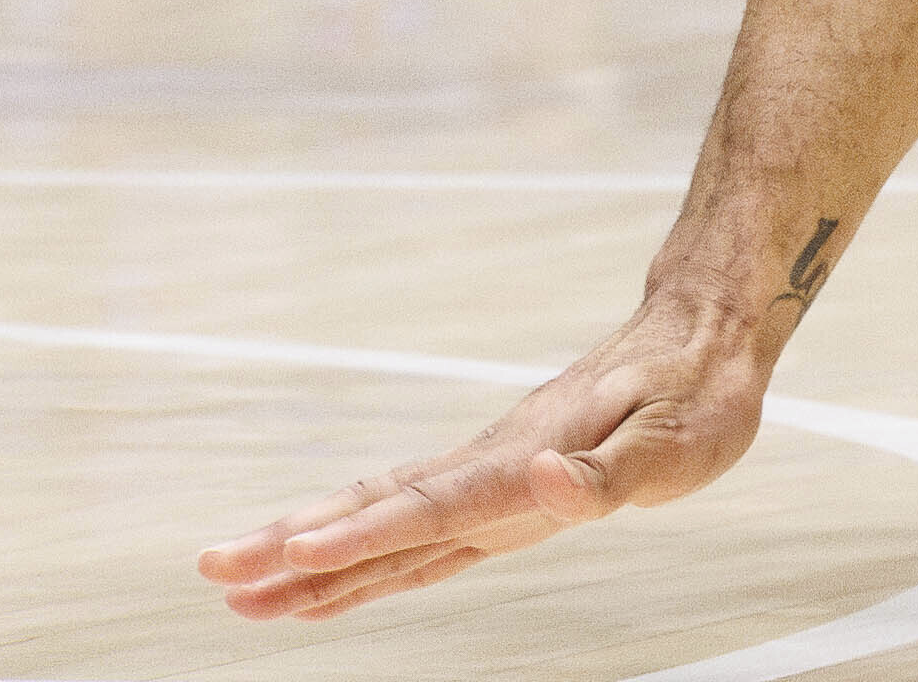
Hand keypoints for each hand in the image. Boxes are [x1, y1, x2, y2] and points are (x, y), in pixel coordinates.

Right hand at [196, 307, 776, 622]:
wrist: (701, 333)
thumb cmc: (697, 392)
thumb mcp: (678, 442)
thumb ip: (610, 473)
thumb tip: (546, 482)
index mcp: (524, 461)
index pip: (431, 507)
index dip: (365, 537)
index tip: (295, 554)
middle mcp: (491, 467)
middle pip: (377, 510)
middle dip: (294, 546)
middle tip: (216, 572)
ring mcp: (486, 473)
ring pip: (379, 515)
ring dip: (304, 549)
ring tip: (233, 583)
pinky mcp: (495, 482)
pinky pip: (409, 521)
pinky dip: (356, 548)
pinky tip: (316, 572)